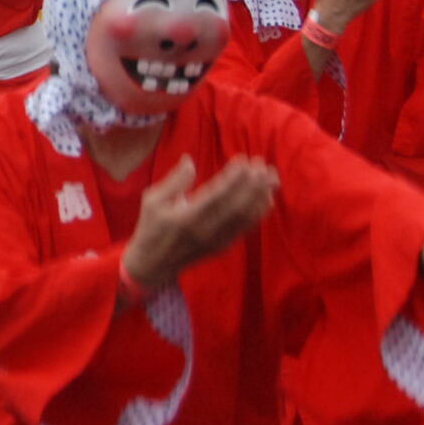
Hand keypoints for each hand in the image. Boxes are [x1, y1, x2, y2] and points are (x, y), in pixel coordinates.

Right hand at [119, 155, 280, 292]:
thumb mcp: (152, 200)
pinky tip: (266, 199)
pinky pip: (244, 228)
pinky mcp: (222, 247)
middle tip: (264, 165)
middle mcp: (205, 230)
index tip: (244, 159)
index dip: (234, 177)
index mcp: (187, 217)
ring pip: (245, 218)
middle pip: (237, 205)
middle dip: (253, 184)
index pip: (217, 194)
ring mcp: (216, 240)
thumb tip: (190, 161)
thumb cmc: (150, 228)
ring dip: (260, 196)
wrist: (152, 265)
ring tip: (272, 178)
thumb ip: (174, 182)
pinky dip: (258, 213)